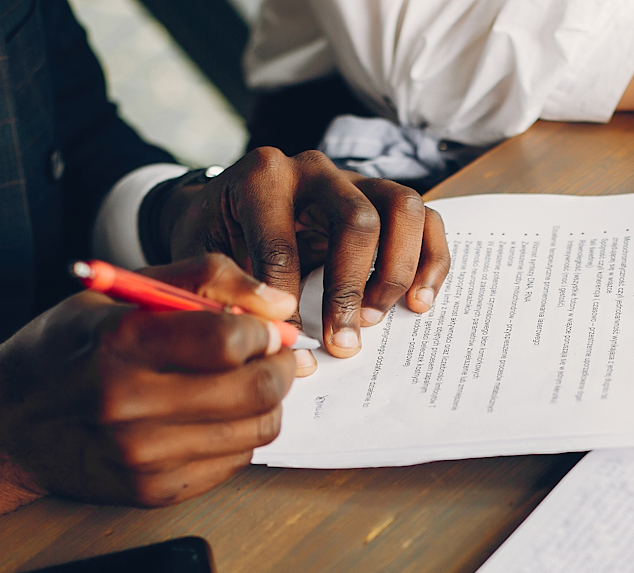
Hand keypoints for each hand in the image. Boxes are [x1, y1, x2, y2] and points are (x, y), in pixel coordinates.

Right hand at [0, 255, 296, 547]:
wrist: (6, 424)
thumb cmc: (63, 351)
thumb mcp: (118, 294)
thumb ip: (201, 279)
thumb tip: (277, 304)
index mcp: (119, 343)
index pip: (227, 341)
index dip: (262, 332)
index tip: (262, 328)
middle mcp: (129, 404)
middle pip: (253, 390)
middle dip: (279, 368)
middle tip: (276, 357)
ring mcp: (142, 456)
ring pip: (255, 431)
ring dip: (266, 404)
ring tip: (244, 385)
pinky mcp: (153, 491)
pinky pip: (233, 462)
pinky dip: (237, 436)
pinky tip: (211, 418)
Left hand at [159, 148, 449, 359]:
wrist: (224, 210)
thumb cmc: (215, 237)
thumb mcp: (202, 258)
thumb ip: (228, 290)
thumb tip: (273, 334)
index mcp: (262, 178)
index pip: (282, 239)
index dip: (287, 294)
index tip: (290, 336)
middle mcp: (314, 170)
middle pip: (358, 219)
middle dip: (351, 288)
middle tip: (343, 340)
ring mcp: (355, 180)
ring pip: (403, 208)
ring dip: (395, 272)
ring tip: (375, 318)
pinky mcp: (383, 199)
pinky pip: (425, 220)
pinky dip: (431, 262)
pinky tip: (416, 302)